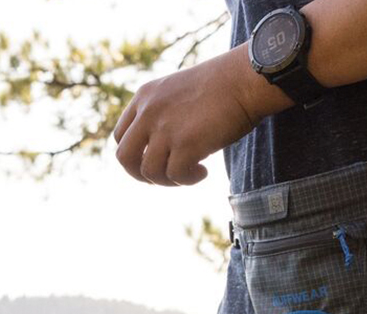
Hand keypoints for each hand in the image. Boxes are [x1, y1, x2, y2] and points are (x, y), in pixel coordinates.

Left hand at [112, 50, 280, 185]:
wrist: (245, 79)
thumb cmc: (221, 86)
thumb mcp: (178, 94)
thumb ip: (163, 116)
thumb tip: (163, 152)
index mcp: (145, 97)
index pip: (121, 136)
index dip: (135, 155)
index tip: (155, 160)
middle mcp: (149, 112)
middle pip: (124, 157)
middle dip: (141, 175)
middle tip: (165, 176)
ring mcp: (165, 129)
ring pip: (149, 172)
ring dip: (169, 180)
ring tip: (192, 172)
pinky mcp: (185, 144)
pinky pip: (175, 176)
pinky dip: (188, 180)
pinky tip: (203, 172)